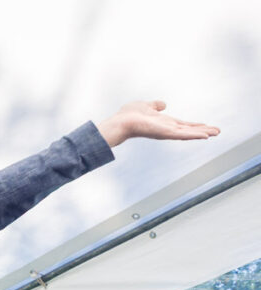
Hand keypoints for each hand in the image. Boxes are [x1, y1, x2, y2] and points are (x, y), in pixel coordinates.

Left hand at [96, 100, 219, 146]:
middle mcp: (166, 129)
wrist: (120, 121)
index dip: (194, 125)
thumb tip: (162, 105)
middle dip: (203, 131)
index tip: (206, 126)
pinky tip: (205, 135)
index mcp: (163, 122)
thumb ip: (155, 105)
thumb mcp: (145, 106)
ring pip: (188, 133)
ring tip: (216, 133)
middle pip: (188, 130)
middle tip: (217, 131)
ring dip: (202, 133)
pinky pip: (182, 135)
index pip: (182, 125)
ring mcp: (166, 132)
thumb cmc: (128, 115)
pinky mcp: (164, 133)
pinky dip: (193, 135)